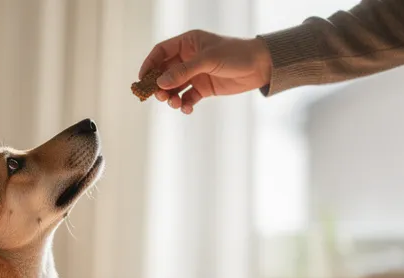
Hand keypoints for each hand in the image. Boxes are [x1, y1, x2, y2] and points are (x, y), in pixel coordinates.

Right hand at [139, 29, 271, 113]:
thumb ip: (183, 71)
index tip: (143, 79)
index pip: (161, 52)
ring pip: (175, 87)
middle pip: (165, 72)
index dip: (149, 64)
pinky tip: (186, 109)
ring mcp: (196, 74)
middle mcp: (189, 58)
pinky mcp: (204, 88)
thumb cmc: (235, 54)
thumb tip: (160, 83)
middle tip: (159, 96)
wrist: (260, 66)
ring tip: (174, 103)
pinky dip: (184, 104)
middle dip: (160, 85)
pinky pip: (188, 98)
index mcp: (188, 43)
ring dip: (171, 97)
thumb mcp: (207, 60)